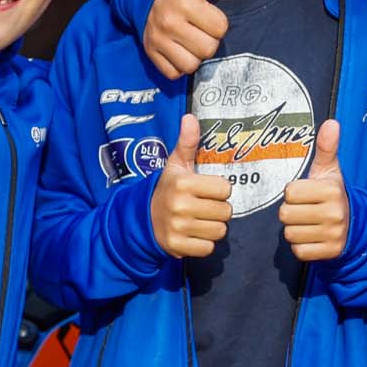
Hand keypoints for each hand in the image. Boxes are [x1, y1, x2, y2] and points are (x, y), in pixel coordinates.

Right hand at [142, 0, 231, 78]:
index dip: (218, 22)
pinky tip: (179, 50)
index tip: (208, 14)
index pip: (220, 28)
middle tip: (200, 28)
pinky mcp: (150, 53)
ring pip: (191, 65)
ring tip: (191, 40)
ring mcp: (157, 40)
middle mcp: (169, 23)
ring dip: (195, 55)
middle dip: (208, 40)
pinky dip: (179, 66)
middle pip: (208, 49)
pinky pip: (174, 73)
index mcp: (186, 3)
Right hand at [149, 114, 232, 257]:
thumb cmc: (167, 189)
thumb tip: (190, 117)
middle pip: (225, 212)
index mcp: (183, 183)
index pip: (225, 189)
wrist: (142, 218)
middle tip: (202, 207)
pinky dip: (203, 244)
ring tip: (198, 221)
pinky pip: (208, 248)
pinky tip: (192, 235)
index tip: (205, 191)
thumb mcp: (175, 165)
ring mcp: (177, 228)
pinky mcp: (176, 247)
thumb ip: (187, 143)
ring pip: (219, 231)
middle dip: (217, 210)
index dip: (218, 190)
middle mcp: (180, 205)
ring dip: (212, 228)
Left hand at [279, 125, 347, 262]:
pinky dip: (301, 247)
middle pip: (286, 215)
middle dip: (291, 213)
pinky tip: (312, 238)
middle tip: (305, 211)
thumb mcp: (330, 171)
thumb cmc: (332, 194)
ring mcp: (333, 235)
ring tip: (309, 224)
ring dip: (295, 230)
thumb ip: (326, 148)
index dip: (293, 194)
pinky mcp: (330, 253)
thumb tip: (331, 122)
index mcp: (332, 190)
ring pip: (290, 235)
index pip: (289, 193)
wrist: (355, 225)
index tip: (306, 195)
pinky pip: (298, 251)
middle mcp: (335, 213)